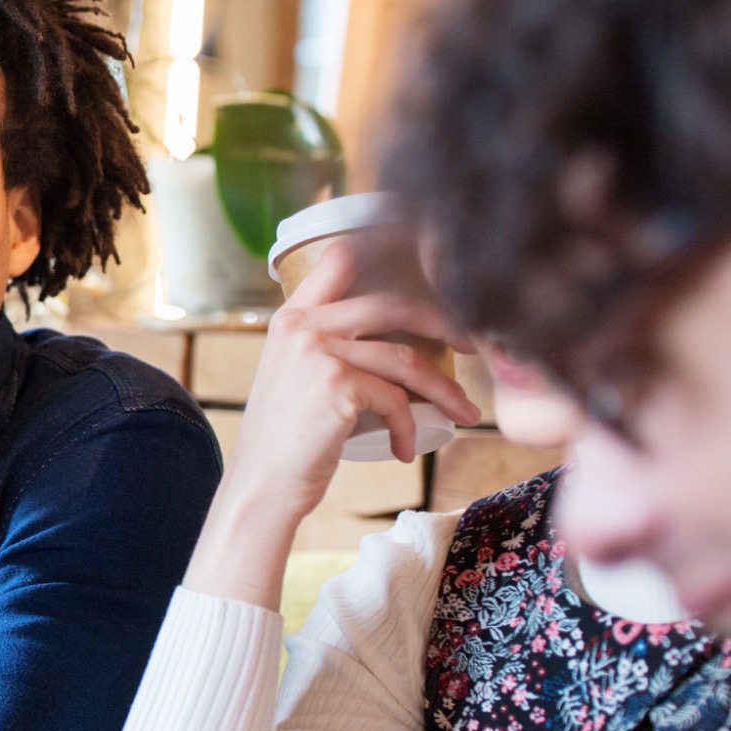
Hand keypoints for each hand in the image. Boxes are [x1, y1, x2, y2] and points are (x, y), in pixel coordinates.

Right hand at [183, 243, 477, 610]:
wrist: (262, 486)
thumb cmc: (287, 441)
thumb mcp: (296, 378)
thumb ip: (328, 348)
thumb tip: (396, 344)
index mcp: (292, 317)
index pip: (340, 258)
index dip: (385, 244)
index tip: (426, 255)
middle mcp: (303, 325)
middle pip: (393, 305)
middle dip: (443, 323)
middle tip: (469, 346)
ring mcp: (318, 351)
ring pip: (405, 358)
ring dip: (444, 390)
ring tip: (464, 413)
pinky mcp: (337, 384)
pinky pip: (396, 399)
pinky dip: (410, 427)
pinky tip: (405, 449)